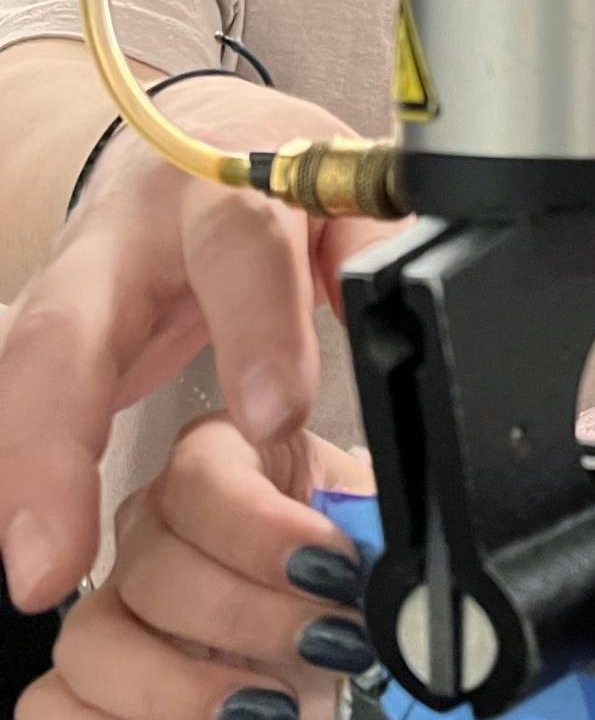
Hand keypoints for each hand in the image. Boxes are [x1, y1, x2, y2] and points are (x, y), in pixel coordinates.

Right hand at [0, 78, 401, 614]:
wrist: (204, 141)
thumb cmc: (283, 185)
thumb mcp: (345, 189)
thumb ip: (381, 238)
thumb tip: (428, 291)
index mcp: (224, 190)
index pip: (239, 248)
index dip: (255, 329)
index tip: (275, 418)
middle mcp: (123, 238)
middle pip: (69, 327)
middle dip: (58, 437)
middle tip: (65, 550)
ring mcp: (68, 289)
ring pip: (27, 373)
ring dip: (26, 477)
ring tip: (39, 578)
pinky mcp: (44, 336)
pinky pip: (19, 404)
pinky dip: (23, 480)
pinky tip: (33, 559)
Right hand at [14, 413, 376, 719]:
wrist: (348, 639)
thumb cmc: (360, 574)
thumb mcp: (384, 531)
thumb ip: (378, 525)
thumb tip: (384, 550)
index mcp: (225, 458)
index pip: (204, 477)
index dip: (262, 530)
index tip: (331, 570)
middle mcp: (155, 520)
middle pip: (155, 567)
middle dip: (252, 619)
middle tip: (332, 644)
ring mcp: (117, 601)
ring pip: (93, 641)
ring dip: (184, 689)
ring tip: (272, 710)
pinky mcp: (95, 678)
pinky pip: (55, 709)